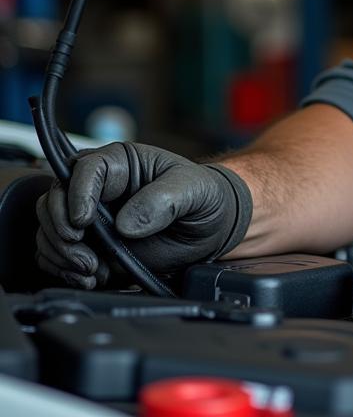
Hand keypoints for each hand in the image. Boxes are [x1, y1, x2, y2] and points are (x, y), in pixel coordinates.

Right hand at [35, 142, 251, 288]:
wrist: (213, 226)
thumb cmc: (205, 195)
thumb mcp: (194, 189)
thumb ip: (165, 199)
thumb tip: (128, 222)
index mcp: (122, 163)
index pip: (82, 168)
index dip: (76, 193)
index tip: (84, 220)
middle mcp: (101, 189)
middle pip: (54, 199)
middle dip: (61, 229)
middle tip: (83, 250)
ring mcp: (94, 220)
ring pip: (51, 231)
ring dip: (62, 254)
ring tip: (93, 269)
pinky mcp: (93, 247)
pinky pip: (59, 257)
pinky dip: (65, 271)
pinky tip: (92, 277)